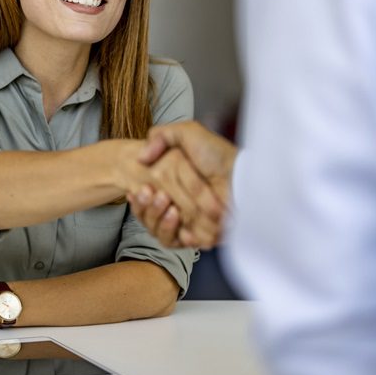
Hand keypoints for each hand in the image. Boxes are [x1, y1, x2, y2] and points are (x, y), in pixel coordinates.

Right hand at [108, 140, 223, 247]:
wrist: (239, 176)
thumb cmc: (217, 155)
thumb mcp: (188, 132)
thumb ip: (161, 136)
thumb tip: (141, 157)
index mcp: (172, 184)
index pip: (145, 199)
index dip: (139, 199)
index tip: (136, 192)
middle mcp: (178, 204)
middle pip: (149, 217)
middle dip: (146, 209)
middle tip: (149, 195)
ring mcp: (188, 222)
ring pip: (159, 231)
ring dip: (158, 219)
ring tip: (169, 207)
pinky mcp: (198, 235)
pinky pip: (177, 242)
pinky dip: (174, 232)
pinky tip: (175, 217)